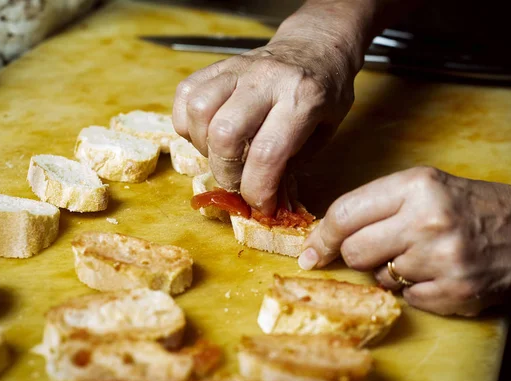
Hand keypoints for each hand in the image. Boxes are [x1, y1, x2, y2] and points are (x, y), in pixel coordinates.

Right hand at [172, 35, 356, 214]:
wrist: (316, 46)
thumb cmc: (324, 93)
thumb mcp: (323, 132)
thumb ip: (291, 164)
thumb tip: (261, 199)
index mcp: (302, 99)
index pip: (267, 153)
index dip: (257, 189)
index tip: (260, 204)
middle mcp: (267, 80)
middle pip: (225, 134)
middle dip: (226, 173)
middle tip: (238, 182)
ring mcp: (239, 68)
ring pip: (198, 111)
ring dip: (203, 146)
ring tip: (221, 154)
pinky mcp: (218, 65)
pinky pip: (185, 94)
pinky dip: (187, 123)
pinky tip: (206, 133)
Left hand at [299, 166, 510, 315]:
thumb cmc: (474, 208)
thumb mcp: (428, 187)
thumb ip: (379, 205)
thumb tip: (327, 235)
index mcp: (416, 186)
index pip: (345, 213)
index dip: (321, 236)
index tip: (310, 250)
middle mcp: (426, 220)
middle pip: (354, 250)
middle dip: (357, 254)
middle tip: (381, 248)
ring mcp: (441, 259)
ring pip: (378, 277)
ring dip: (390, 272)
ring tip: (421, 256)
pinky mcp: (453, 292)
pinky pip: (406, 298)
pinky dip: (414, 290)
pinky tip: (437, 274)